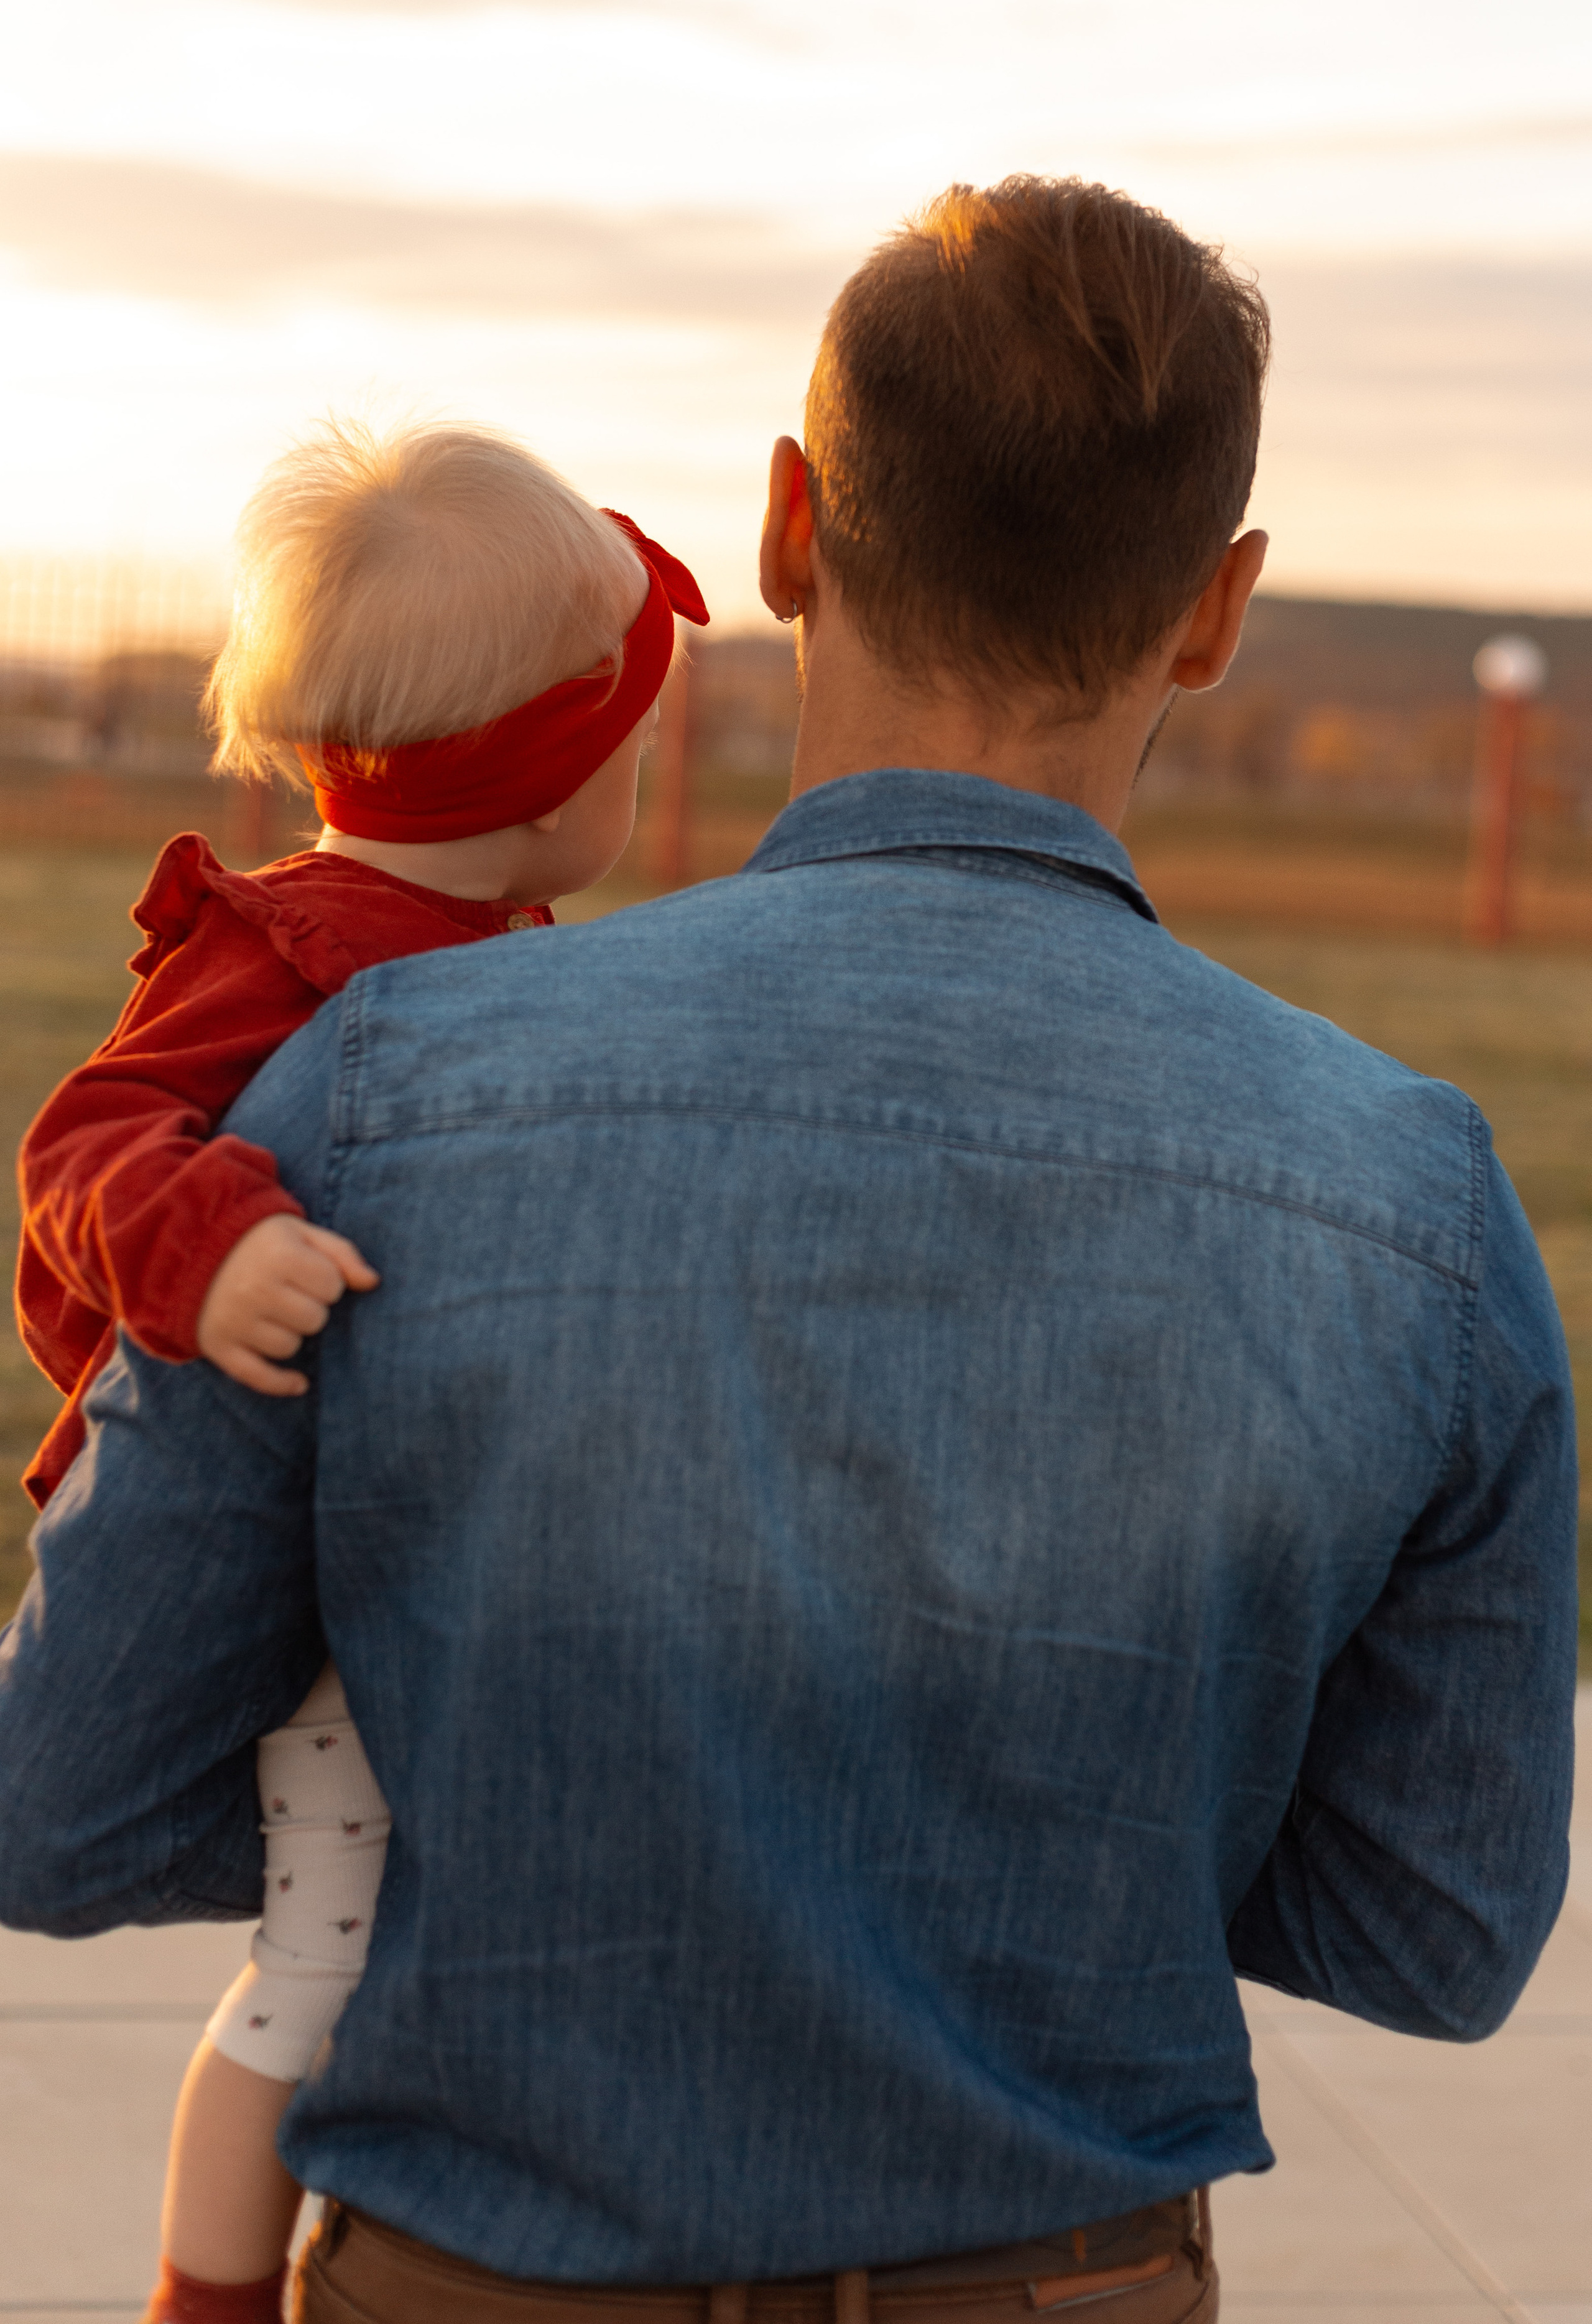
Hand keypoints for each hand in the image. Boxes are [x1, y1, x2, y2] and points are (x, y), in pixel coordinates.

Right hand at [196, 1214, 378, 1395]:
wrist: (192, 1250)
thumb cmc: (260, 1242)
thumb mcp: (301, 1233)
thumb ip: (342, 1254)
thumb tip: (373, 1282)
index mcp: (278, 1256)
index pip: (332, 1287)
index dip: (327, 1281)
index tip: (309, 1273)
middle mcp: (254, 1289)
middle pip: (314, 1319)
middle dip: (310, 1307)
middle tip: (290, 1293)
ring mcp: (234, 1320)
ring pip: (289, 1346)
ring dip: (290, 1333)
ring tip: (273, 1312)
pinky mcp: (217, 1345)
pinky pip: (258, 1377)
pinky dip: (280, 1383)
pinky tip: (299, 1383)